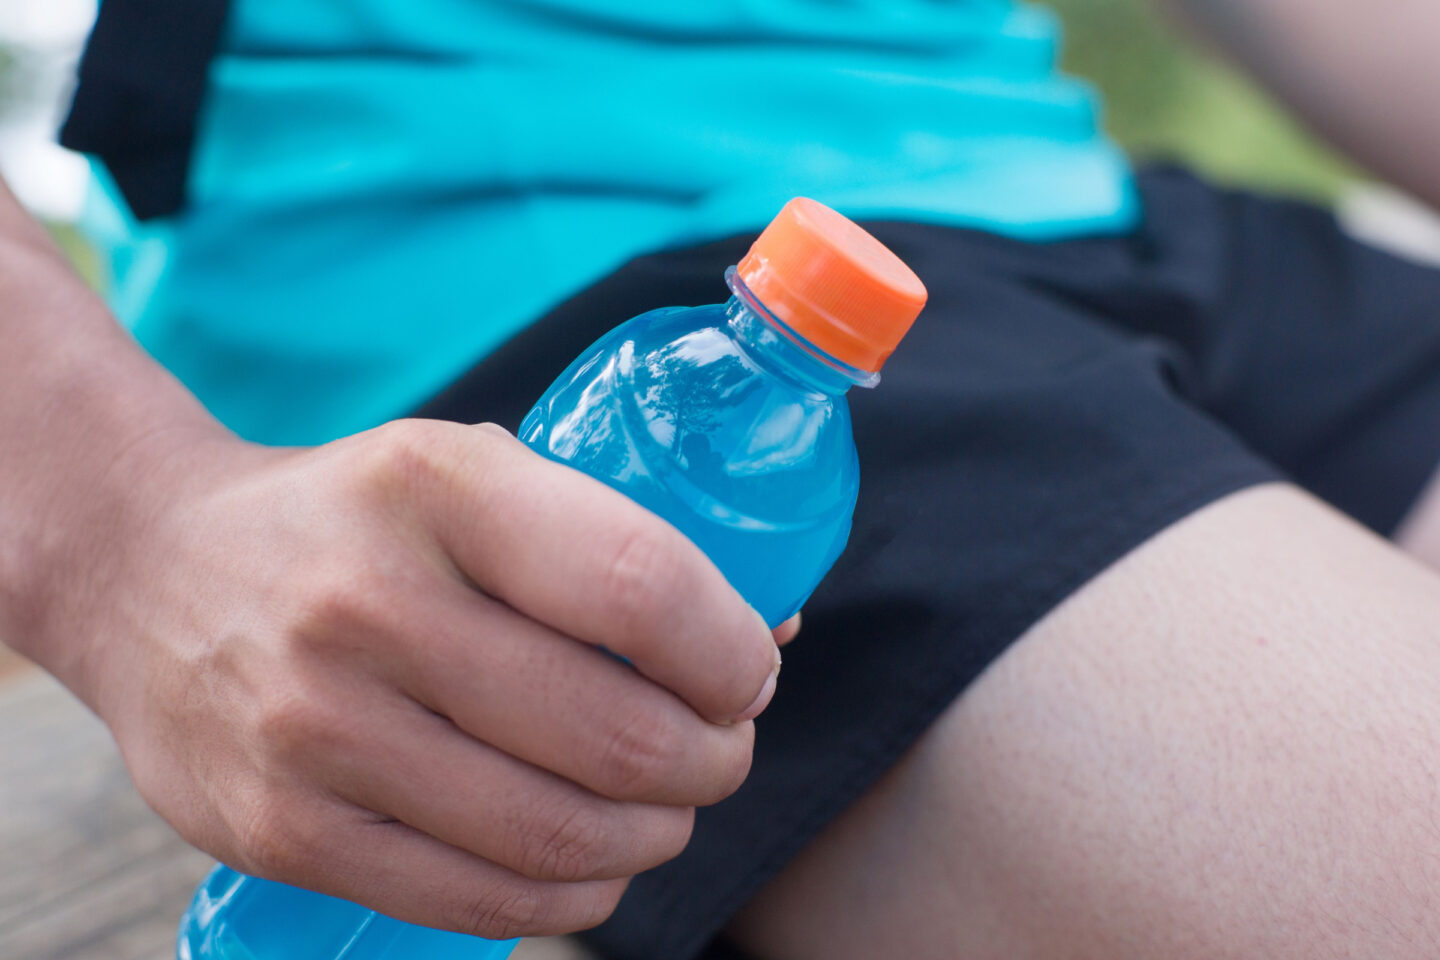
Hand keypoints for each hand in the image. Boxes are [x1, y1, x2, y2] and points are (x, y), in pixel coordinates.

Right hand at [42, 419, 782, 937]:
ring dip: (656, 835)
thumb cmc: (358, 518)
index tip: (750, 674)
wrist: (149, 570)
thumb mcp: (472, 472)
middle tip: (723, 749)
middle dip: (713, 759)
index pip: (638, 587)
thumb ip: (610, 538)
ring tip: (670, 807)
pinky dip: (572, 897)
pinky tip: (596, 866)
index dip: (728, 651)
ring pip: (556, 833)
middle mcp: (366, 603)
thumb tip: (774, 626)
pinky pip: (474, 900)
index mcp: (436, 486)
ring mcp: (313, 726)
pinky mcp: (279, 829)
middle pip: (614, 733)